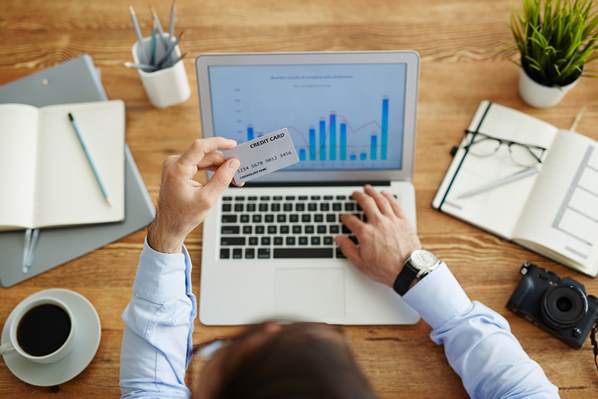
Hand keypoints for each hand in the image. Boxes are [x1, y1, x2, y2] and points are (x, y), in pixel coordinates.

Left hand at [147, 138, 239, 252]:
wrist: (169, 225)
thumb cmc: (184, 216)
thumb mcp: (207, 199)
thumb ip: (222, 179)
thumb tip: (234, 163)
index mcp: (178, 169)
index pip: (200, 147)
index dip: (218, 143)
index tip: (233, 145)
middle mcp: (174, 163)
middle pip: (206, 155)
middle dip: (224, 163)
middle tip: (239, 173)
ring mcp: (176, 166)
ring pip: (204, 160)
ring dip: (219, 167)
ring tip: (233, 178)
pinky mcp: (180, 170)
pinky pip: (199, 164)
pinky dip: (212, 170)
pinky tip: (222, 177)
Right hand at [336, 185, 420, 286]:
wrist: (407, 270)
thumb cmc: (386, 269)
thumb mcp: (360, 263)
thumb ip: (347, 248)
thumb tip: (339, 239)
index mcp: (366, 233)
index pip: (351, 220)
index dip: (345, 217)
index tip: (344, 217)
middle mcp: (378, 223)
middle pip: (366, 203)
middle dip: (358, 196)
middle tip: (355, 194)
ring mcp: (392, 220)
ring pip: (380, 200)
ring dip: (373, 192)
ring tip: (368, 188)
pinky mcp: (403, 221)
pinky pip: (395, 204)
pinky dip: (389, 197)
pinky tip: (385, 194)